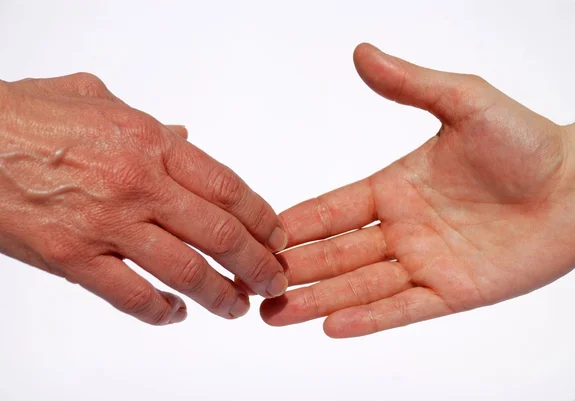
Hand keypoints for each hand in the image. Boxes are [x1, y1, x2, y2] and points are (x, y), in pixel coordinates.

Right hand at [0, 73, 287, 324]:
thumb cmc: (27, 116)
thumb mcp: (97, 100)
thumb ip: (149, 124)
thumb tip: (185, 137)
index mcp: (149, 143)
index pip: (228, 188)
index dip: (262, 218)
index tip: (275, 236)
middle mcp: (137, 185)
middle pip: (219, 234)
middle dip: (256, 263)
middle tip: (272, 280)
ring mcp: (106, 225)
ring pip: (185, 271)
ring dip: (220, 295)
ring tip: (237, 306)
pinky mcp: (71, 258)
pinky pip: (130, 296)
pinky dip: (159, 312)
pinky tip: (174, 314)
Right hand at [260, 43, 574, 337]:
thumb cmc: (528, 141)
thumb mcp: (463, 102)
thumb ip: (409, 83)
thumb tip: (362, 52)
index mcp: (395, 187)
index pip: (333, 208)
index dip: (297, 222)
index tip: (259, 231)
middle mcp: (402, 228)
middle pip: (336, 253)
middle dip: (294, 269)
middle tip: (251, 281)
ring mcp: (425, 262)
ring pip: (360, 286)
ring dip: (316, 300)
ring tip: (275, 313)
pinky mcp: (454, 291)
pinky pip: (404, 308)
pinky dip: (369, 318)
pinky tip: (332, 325)